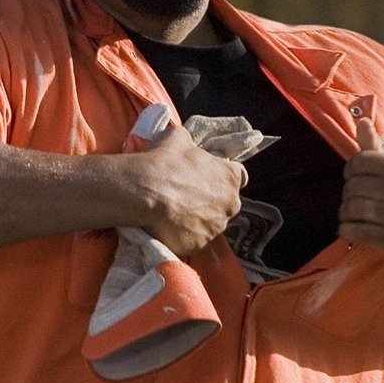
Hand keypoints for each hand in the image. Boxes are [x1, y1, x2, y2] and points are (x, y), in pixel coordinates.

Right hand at [121, 123, 245, 256]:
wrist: (144, 193)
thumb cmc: (163, 162)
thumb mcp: (177, 138)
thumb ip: (189, 142)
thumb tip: (186, 141)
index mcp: (230, 177)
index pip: (239, 177)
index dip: (223, 178)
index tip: (210, 179)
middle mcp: (230, 204)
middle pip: (227, 203)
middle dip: (212, 201)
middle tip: (188, 198)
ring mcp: (216, 227)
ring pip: (211, 224)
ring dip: (198, 220)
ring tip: (175, 215)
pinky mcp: (200, 245)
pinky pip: (196, 240)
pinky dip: (186, 236)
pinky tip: (169, 229)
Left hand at [340, 118, 383, 266]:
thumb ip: (380, 147)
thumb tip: (361, 121)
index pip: (362, 161)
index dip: (351, 169)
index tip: (355, 177)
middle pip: (355, 186)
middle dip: (348, 193)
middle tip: (354, 198)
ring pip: (353, 209)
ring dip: (345, 212)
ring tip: (351, 214)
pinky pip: (356, 232)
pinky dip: (346, 229)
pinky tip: (352, 227)